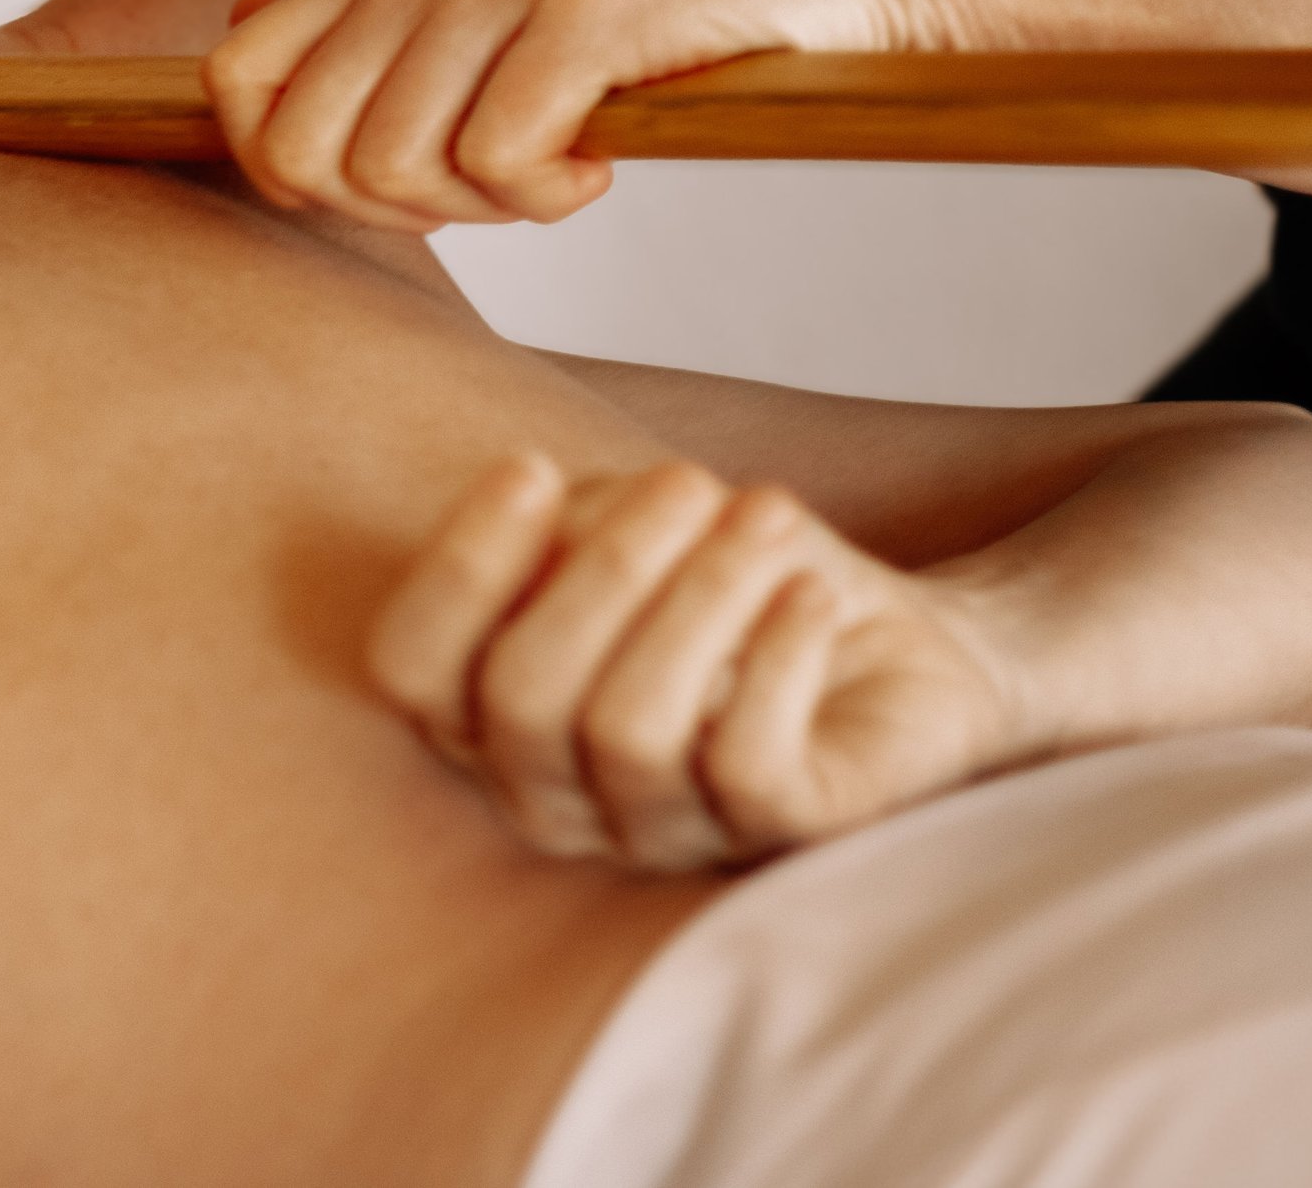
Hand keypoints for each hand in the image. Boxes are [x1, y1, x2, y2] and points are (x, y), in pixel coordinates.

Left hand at [202, 0, 991, 231]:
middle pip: (308, 153)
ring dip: (484, 206)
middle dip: (392, 213)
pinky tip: (605, 155)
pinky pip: (502, 161)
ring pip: (397, 166)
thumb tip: (235, 39)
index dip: (288, 172)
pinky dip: (552, 196)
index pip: (235, 81)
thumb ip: (370, 35)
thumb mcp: (494, 14)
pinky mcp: (589, 2)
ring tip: (560, 164)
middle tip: (492, 191)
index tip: (396, 194)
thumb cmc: (661, 22)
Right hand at [368, 456, 1021, 871]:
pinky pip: (746, 766)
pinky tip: (809, 592)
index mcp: (490, 715)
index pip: (414, 670)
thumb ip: (566, 529)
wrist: (898, 647)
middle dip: (608, 565)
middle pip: (524, 695)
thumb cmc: (733, 575)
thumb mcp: (631, 524)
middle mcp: (556, 794)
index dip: (458, 570)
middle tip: (689, 479)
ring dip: (704, 596)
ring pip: (632, 730)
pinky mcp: (773, 844)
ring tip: (767, 515)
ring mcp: (661, 833)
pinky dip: (780, 658)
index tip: (532, 468)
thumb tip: (551, 523)